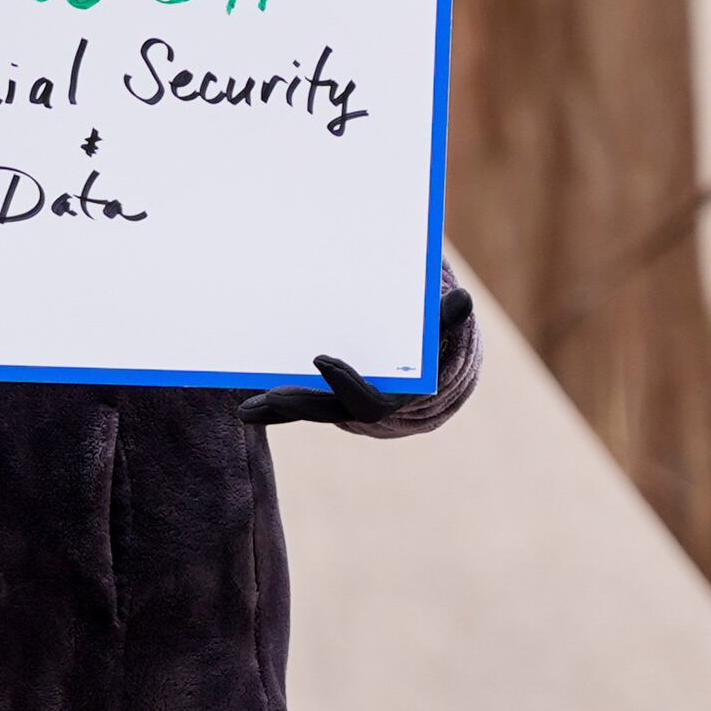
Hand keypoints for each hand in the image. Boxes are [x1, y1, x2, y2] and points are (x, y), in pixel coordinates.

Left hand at [239, 287, 474, 426]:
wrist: (421, 377)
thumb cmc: (429, 348)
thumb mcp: (439, 331)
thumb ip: (446, 318)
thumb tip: (464, 298)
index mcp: (393, 398)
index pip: (366, 401)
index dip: (344, 382)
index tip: (320, 359)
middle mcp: (364, 407)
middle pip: (328, 411)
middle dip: (298, 403)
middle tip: (268, 396)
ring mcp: (342, 406)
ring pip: (308, 411)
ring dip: (278, 410)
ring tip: (247, 410)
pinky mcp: (326, 399)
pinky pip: (299, 404)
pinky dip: (275, 405)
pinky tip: (249, 404)